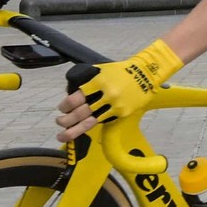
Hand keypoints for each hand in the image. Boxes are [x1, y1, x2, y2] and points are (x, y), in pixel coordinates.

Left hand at [55, 40, 180, 141]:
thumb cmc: (123, 71)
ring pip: (89, 122)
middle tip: (59, 122)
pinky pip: (103, 121)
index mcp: (98, 82)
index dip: (65, 105)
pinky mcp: (122, 112)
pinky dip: (92, 125)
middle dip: (65, 120)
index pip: (75, 98)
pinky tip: (84, 128)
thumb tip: (72, 91)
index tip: (62, 108)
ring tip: (63, 135)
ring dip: (73, 130)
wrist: (147, 73)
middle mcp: (106, 94)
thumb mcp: (103, 71)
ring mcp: (115, 104)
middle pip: (80, 112)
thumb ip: (89, 81)